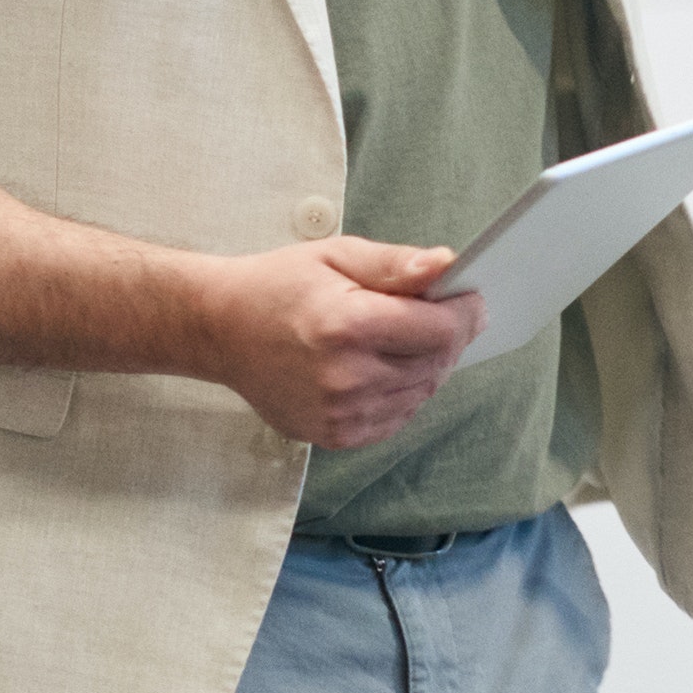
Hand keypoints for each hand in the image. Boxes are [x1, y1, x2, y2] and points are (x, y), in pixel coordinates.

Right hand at [198, 237, 478, 448]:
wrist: (221, 332)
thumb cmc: (278, 286)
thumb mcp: (336, 256)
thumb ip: (396, 264)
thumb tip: (447, 265)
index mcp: (346, 325)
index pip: (439, 330)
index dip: (465, 312)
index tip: (471, 298)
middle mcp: (345, 377)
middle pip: (437, 363)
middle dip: (449, 337)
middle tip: (442, 313)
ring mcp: (340, 413)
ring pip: (422, 393)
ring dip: (429, 365)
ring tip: (404, 337)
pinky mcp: (336, 435)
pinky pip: (398, 417)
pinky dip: (404, 392)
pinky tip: (383, 366)